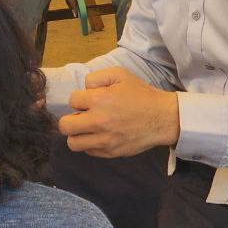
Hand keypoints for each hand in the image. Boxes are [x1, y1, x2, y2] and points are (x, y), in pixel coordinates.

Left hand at [58, 67, 180, 157]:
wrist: (163, 118)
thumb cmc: (141, 95)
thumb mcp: (120, 75)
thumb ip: (97, 77)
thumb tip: (84, 89)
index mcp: (99, 100)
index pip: (72, 101)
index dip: (80, 99)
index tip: (89, 100)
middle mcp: (99, 122)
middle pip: (65, 126)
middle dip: (70, 119)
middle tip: (81, 116)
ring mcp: (104, 140)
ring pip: (73, 143)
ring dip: (77, 134)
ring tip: (87, 129)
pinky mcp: (111, 152)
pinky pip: (89, 151)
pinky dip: (90, 144)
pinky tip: (100, 136)